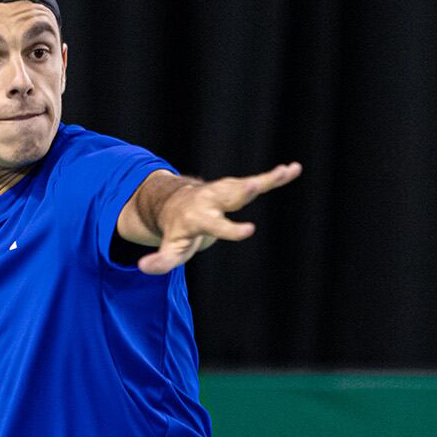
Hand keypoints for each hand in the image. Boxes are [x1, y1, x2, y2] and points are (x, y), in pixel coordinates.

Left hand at [137, 162, 301, 274]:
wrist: (174, 204)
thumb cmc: (175, 232)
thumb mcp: (168, 250)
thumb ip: (159, 261)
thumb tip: (142, 267)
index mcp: (198, 218)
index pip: (216, 224)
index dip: (232, 228)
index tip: (250, 229)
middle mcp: (211, 200)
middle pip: (230, 197)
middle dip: (242, 191)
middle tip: (256, 185)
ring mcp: (224, 192)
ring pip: (246, 185)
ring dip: (266, 178)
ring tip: (287, 171)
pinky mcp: (235, 187)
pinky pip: (258, 182)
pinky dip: (274, 177)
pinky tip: (294, 170)